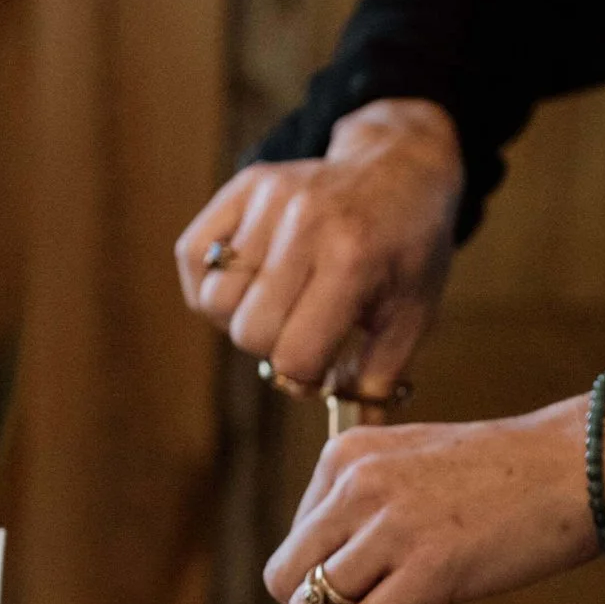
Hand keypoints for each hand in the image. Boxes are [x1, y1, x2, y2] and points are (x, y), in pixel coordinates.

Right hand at [175, 100, 464, 394]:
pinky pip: (192, 255)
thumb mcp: (412, 313)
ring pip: (216, 300)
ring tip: (277, 305)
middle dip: (274, 347)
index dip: (305, 375)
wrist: (401, 169)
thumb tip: (355, 435)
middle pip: (249, 332)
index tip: (323, 365)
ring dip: (241, 317)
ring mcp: (270, 200)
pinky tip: (246, 285)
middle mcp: (305, 226)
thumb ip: (378, 376)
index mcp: (353, 261)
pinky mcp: (243, 186)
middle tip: (302, 330)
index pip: (293, 356)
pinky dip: (209, 284)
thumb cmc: (409, 250)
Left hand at [268, 401, 593, 603]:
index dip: (312, 581)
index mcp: (348, 455)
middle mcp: (356, 484)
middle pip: (286, 577)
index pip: (293, 537)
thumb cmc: (512, 470)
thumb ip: (370, 502)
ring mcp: (390, 525)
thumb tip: (339, 567)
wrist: (579, 463)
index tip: (344, 601)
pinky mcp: (427, 567)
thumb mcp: (416, 462)